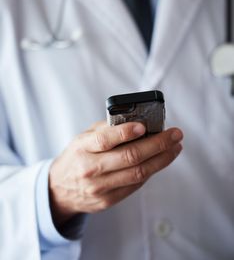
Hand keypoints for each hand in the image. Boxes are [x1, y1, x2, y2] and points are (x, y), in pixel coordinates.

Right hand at [49, 121, 182, 227]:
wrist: (59, 189)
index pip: (105, 140)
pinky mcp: (108, 201)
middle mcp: (90, 169)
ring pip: (138, 173)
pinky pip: (135, 185)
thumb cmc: (77, 156)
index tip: (145, 126)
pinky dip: (151, 171)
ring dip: (161, 159)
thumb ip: (106, 129)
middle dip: (157, 144)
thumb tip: (137, 121)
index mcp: (82, 148)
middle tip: (175, 135)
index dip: (125, 132)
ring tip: (175, 147)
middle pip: (129, 157)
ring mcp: (99, 188)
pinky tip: (160, 160)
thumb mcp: (83, 137)